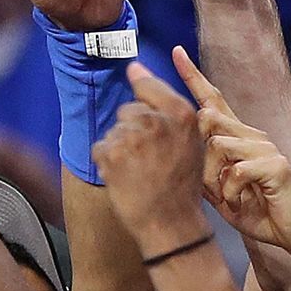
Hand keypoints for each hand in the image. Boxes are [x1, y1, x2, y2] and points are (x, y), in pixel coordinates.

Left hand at [93, 62, 208, 250]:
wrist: (170, 223)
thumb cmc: (181, 184)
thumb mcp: (191, 141)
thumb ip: (166, 105)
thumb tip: (133, 67)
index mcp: (181, 115)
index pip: (149, 85)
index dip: (140, 88)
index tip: (134, 88)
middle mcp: (156, 121)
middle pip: (126, 111)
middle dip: (131, 130)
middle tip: (146, 158)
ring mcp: (132, 138)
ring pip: (113, 131)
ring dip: (118, 149)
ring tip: (137, 171)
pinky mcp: (111, 155)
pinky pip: (99, 148)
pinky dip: (106, 163)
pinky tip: (123, 178)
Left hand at [176, 48, 290, 257]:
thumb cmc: (260, 213)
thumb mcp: (221, 194)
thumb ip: (203, 174)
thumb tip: (179, 156)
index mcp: (240, 139)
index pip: (214, 101)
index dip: (194, 77)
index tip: (177, 52)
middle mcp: (253, 136)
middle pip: (209, 119)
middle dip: (197, 154)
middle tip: (212, 186)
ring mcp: (266, 147)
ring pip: (218, 145)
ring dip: (215, 179)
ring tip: (230, 198)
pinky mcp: (275, 164)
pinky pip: (235, 171)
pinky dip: (231, 192)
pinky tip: (242, 202)